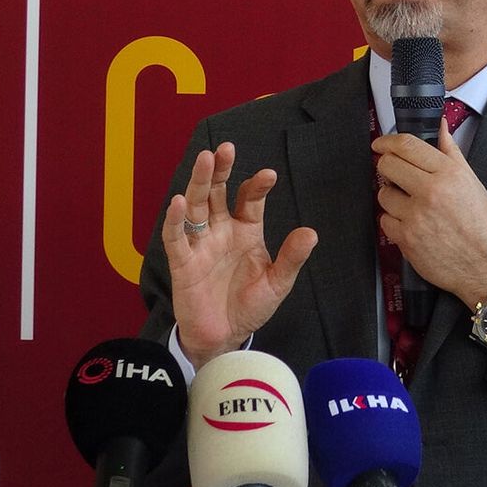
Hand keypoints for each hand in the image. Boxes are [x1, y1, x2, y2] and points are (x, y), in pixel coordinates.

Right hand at [162, 142, 317, 366]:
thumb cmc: (249, 306)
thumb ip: (291, 258)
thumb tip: (311, 233)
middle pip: (217, 193)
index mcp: (246, 230)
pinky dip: (175, 220)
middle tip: (225, 148)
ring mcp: (200, 244)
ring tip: (204, 160)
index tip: (268, 175)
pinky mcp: (183, 262)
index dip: (257, 186)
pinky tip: (178, 202)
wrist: (225, 337)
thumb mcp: (277, 283)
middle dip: (220, 170)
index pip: (249, 200)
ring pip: (196, 207)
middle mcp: (221, 231)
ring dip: (199, 183)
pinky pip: (176, 238)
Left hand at [373, 119, 486, 308]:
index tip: (381, 144)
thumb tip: (440, 126)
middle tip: (396, 175)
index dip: (387, 141)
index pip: (406, 145)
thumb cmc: (480, 224)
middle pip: (387, 165)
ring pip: (383, 194)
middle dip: (388, 167)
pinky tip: (411, 224)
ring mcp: (416, 216)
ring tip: (410, 204)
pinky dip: (394, 222)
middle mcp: (431, 191)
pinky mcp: (406, 238)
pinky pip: (385, 220)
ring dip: (392, 197)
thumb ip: (451, 152)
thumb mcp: (471, 181)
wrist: (485, 265)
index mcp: (448, 173)